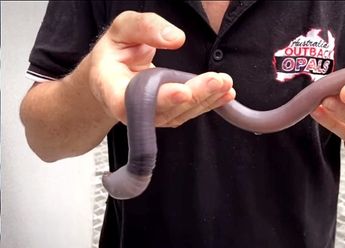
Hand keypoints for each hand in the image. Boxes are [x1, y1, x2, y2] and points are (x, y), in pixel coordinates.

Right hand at [87, 11, 234, 126]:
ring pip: (181, 113)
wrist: (112, 75)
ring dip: (207, 99)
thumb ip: (146, 27)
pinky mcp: (168, 115)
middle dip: (194, 95)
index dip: (159, 99)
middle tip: (215, 81)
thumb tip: (175, 38)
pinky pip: (190, 112)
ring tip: (225, 83)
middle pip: (165, 109)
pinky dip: (210, 103)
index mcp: (112, 89)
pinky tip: (226, 94)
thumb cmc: (115, 52)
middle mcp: (132, 110)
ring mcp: (152, 116)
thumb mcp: (123, 29)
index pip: (133, 101)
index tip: (182, 91)